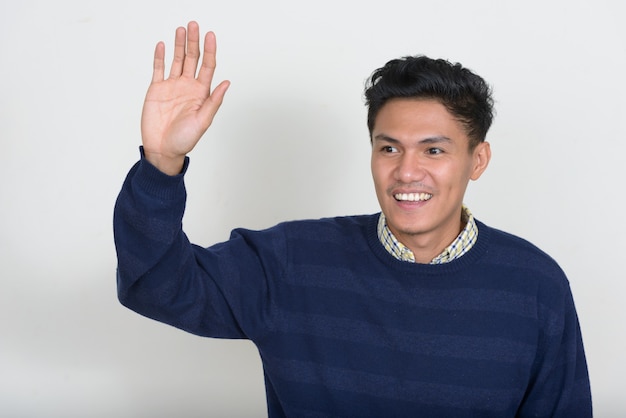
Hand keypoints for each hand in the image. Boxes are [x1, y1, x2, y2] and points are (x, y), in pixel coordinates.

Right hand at [141, 21, 229, 174]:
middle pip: (192, 58)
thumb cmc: (184, 140)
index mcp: (201, 93)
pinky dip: (160, 57)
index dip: (210, 50)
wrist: (162, 150)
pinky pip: (159, 69)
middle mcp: (188, 87)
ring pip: (176, 60)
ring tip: (181, 29)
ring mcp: (172, 86)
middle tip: (194, 25)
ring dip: (179, 45)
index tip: (210, 35)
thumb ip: (213, 102)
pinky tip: (162, 45)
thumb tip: (226, 83)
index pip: (207, 66)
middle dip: (194, 42)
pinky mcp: (157, 89)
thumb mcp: (202, 122)